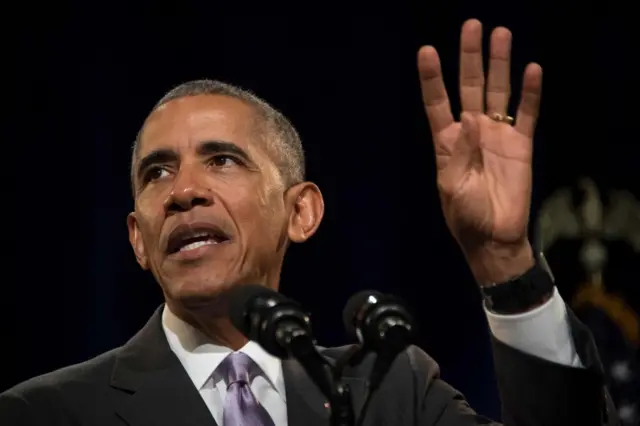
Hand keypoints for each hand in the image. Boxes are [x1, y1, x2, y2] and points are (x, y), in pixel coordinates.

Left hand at [418, 19, 541, 283]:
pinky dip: (530, 94)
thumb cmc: (466, 217)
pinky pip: (526, 114)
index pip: (437, 102)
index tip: (425, 50)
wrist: (494, 238)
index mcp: (447, 143)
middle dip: (470, 57)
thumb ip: (463, 154)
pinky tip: (531, 70)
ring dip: (499, 65)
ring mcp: (497, 136)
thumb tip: (472, 119)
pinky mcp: (521, 145)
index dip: (432, 78)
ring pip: (498, 92)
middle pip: (469, 86)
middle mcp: (471, 132)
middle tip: (471, 25)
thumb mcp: (454, 188)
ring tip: (500, 34)